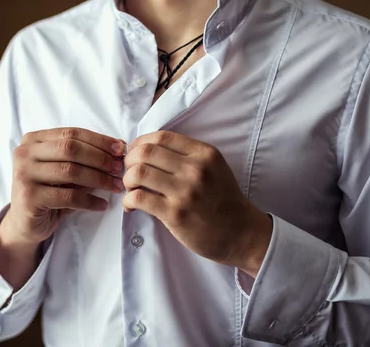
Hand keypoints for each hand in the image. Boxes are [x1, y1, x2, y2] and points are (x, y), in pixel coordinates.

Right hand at [3, 127, 125, 245]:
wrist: (25, 222)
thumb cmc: (49, 192)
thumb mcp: (64, 169)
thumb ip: (84, 157)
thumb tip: (119, 146)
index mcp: (33, 140)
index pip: (71, 133)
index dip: (99, 140)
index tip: (121, 149)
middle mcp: (24, 153)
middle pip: (71, 149)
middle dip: (100, 158)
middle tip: (119, 168)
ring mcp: (24, 174)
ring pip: (71, 171)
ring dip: (99, 179)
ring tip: (115, 186)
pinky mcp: (28, 197)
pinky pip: (68, 197)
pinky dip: (89, 201)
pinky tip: (102, 205)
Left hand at [122, 131, 271, 276]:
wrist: (242, 233)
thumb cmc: (224, 200)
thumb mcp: (214, 168)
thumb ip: (187, 156)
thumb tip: (147, 149)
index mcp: (204, 153)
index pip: (162, 137)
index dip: (141, 143)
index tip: (135, 153)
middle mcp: (195, 169)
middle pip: (145, 152)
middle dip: (129, 160)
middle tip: (129, 172)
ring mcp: (185, 191)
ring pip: (138, 172)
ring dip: (127, 180)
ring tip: (131, 189)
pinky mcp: (175, 214)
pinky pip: (138, 198)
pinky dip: (128, 200)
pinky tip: (132, 206)